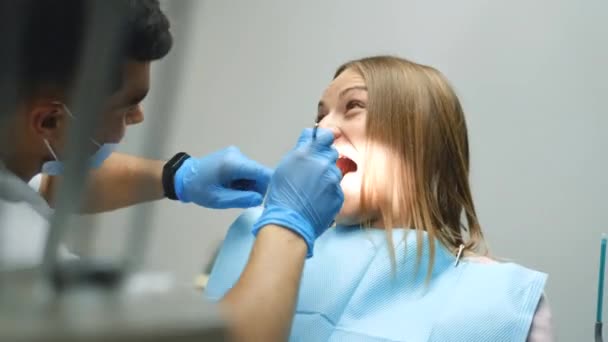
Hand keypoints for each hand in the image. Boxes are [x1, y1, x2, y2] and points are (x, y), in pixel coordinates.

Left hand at [174, 147, 271, 208]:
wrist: (183, 178)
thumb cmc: (199, 189)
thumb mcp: (219, 199)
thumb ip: (241, 199)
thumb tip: (260, 199)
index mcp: (233, 163)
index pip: (262, 172)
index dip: (270, 185)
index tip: (269, 198)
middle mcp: (237, 154)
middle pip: (259, 173)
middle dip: (255, 188)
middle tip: (242, 199)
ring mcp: (236, 153)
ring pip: (253, 173)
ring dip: (248, 185)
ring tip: (233, 193)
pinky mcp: (234, 155)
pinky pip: (247, 170)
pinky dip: (243, 180)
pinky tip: (232, 186)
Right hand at [252, 128, 343, 256]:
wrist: (289, 222)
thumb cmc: (282, 196)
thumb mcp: (285, 166)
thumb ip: (300, 148)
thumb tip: (309, 136)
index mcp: (307, 154)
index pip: (326, 136)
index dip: (325, 138)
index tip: (324, 141)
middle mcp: (323, 164)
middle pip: (331, 153)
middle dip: (324, 159)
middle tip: (313, 172)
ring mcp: (333, 180)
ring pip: (334, 172)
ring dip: (327, 177)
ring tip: (313, 189)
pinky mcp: (339, 194)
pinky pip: (337, 188)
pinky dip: (330, 192)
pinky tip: (317, 199)